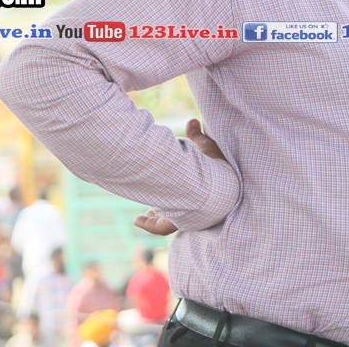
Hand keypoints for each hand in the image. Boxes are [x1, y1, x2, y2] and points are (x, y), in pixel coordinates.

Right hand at [132, 119, 227, 235]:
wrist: (210, 185)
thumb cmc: (212, 166)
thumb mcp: (203, 146)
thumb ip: (196, 136)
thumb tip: (192, 120)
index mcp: (209, 190)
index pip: (198, 193)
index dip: (187, 191)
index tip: (176, 185)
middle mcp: (201, 208)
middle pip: (183, 211)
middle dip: (169, 208)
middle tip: (154, 208)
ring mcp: (188, 217)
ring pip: (170, 221)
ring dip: (156, 218)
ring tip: (142, 216)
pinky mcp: (176, 222)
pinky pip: (161, 228)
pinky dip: (149, 225)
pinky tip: (137, 221)